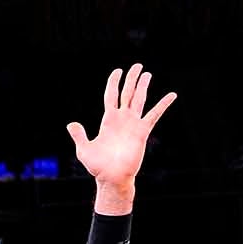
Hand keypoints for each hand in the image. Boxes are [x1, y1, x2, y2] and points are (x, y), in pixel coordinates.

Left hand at [66, 64, 176, 192]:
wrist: (112, 178)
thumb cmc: (98, 167)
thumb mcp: (84, 150)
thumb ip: (79, 136)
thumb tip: (71, 124)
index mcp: (108, 120)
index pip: (111, 95)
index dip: (114, 82)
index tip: (118, 71)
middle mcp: (122, 119)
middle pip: (127, 92)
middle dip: (131, 79)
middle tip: (137, 65)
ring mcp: (133, 124)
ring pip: (139, 99)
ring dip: (143, 86)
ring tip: (147, 74)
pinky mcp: (142, 131)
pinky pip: (154, 114)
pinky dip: (163, 104)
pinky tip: (172, 95)